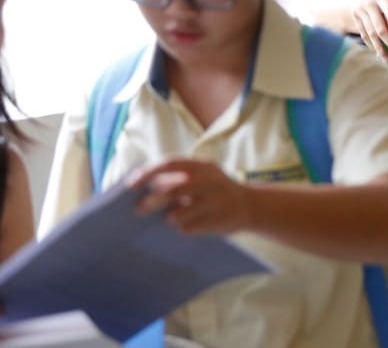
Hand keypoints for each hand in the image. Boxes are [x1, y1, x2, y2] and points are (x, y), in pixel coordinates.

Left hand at [130, 159, 250, 234]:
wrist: (251, 206)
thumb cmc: (216, 191)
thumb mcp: (203, 176)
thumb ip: (178, 177)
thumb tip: (142, 187)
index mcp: (203, 166)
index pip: (171, 164)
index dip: (148, 173)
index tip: (130, 185)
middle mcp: (211, 180)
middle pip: (173, 189)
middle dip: (152, 200)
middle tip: (138, 209)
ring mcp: (216, 201)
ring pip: (179, 213)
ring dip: (169, 217)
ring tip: (170, 218)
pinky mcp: (219, 221)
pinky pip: (189, 228)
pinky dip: (183, 228)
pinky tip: (187, 226)